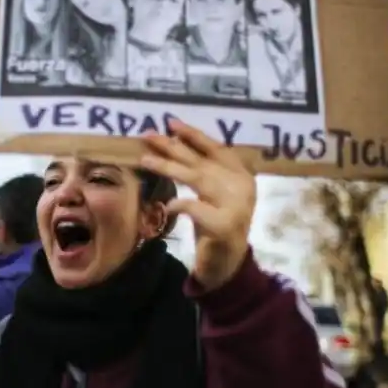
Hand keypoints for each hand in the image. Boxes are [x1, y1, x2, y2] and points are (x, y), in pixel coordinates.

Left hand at [141, 119, 254, 291]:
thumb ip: (203, 171)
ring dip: (169, 167)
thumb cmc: (216, 225)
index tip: (171, 123)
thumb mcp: (212, 194)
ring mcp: (236, 207)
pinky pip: (198, 208)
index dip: (194, 135)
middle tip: (148, 135)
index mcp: (242, 176)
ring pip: (198, 180)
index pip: (217, 149)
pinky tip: (167, 204)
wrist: (228, 264)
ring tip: (145, 159)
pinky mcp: (225, 227)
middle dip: (173, 147)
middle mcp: (242, 188)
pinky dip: (181, 204)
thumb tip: (171, 142)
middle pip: (202, 162)